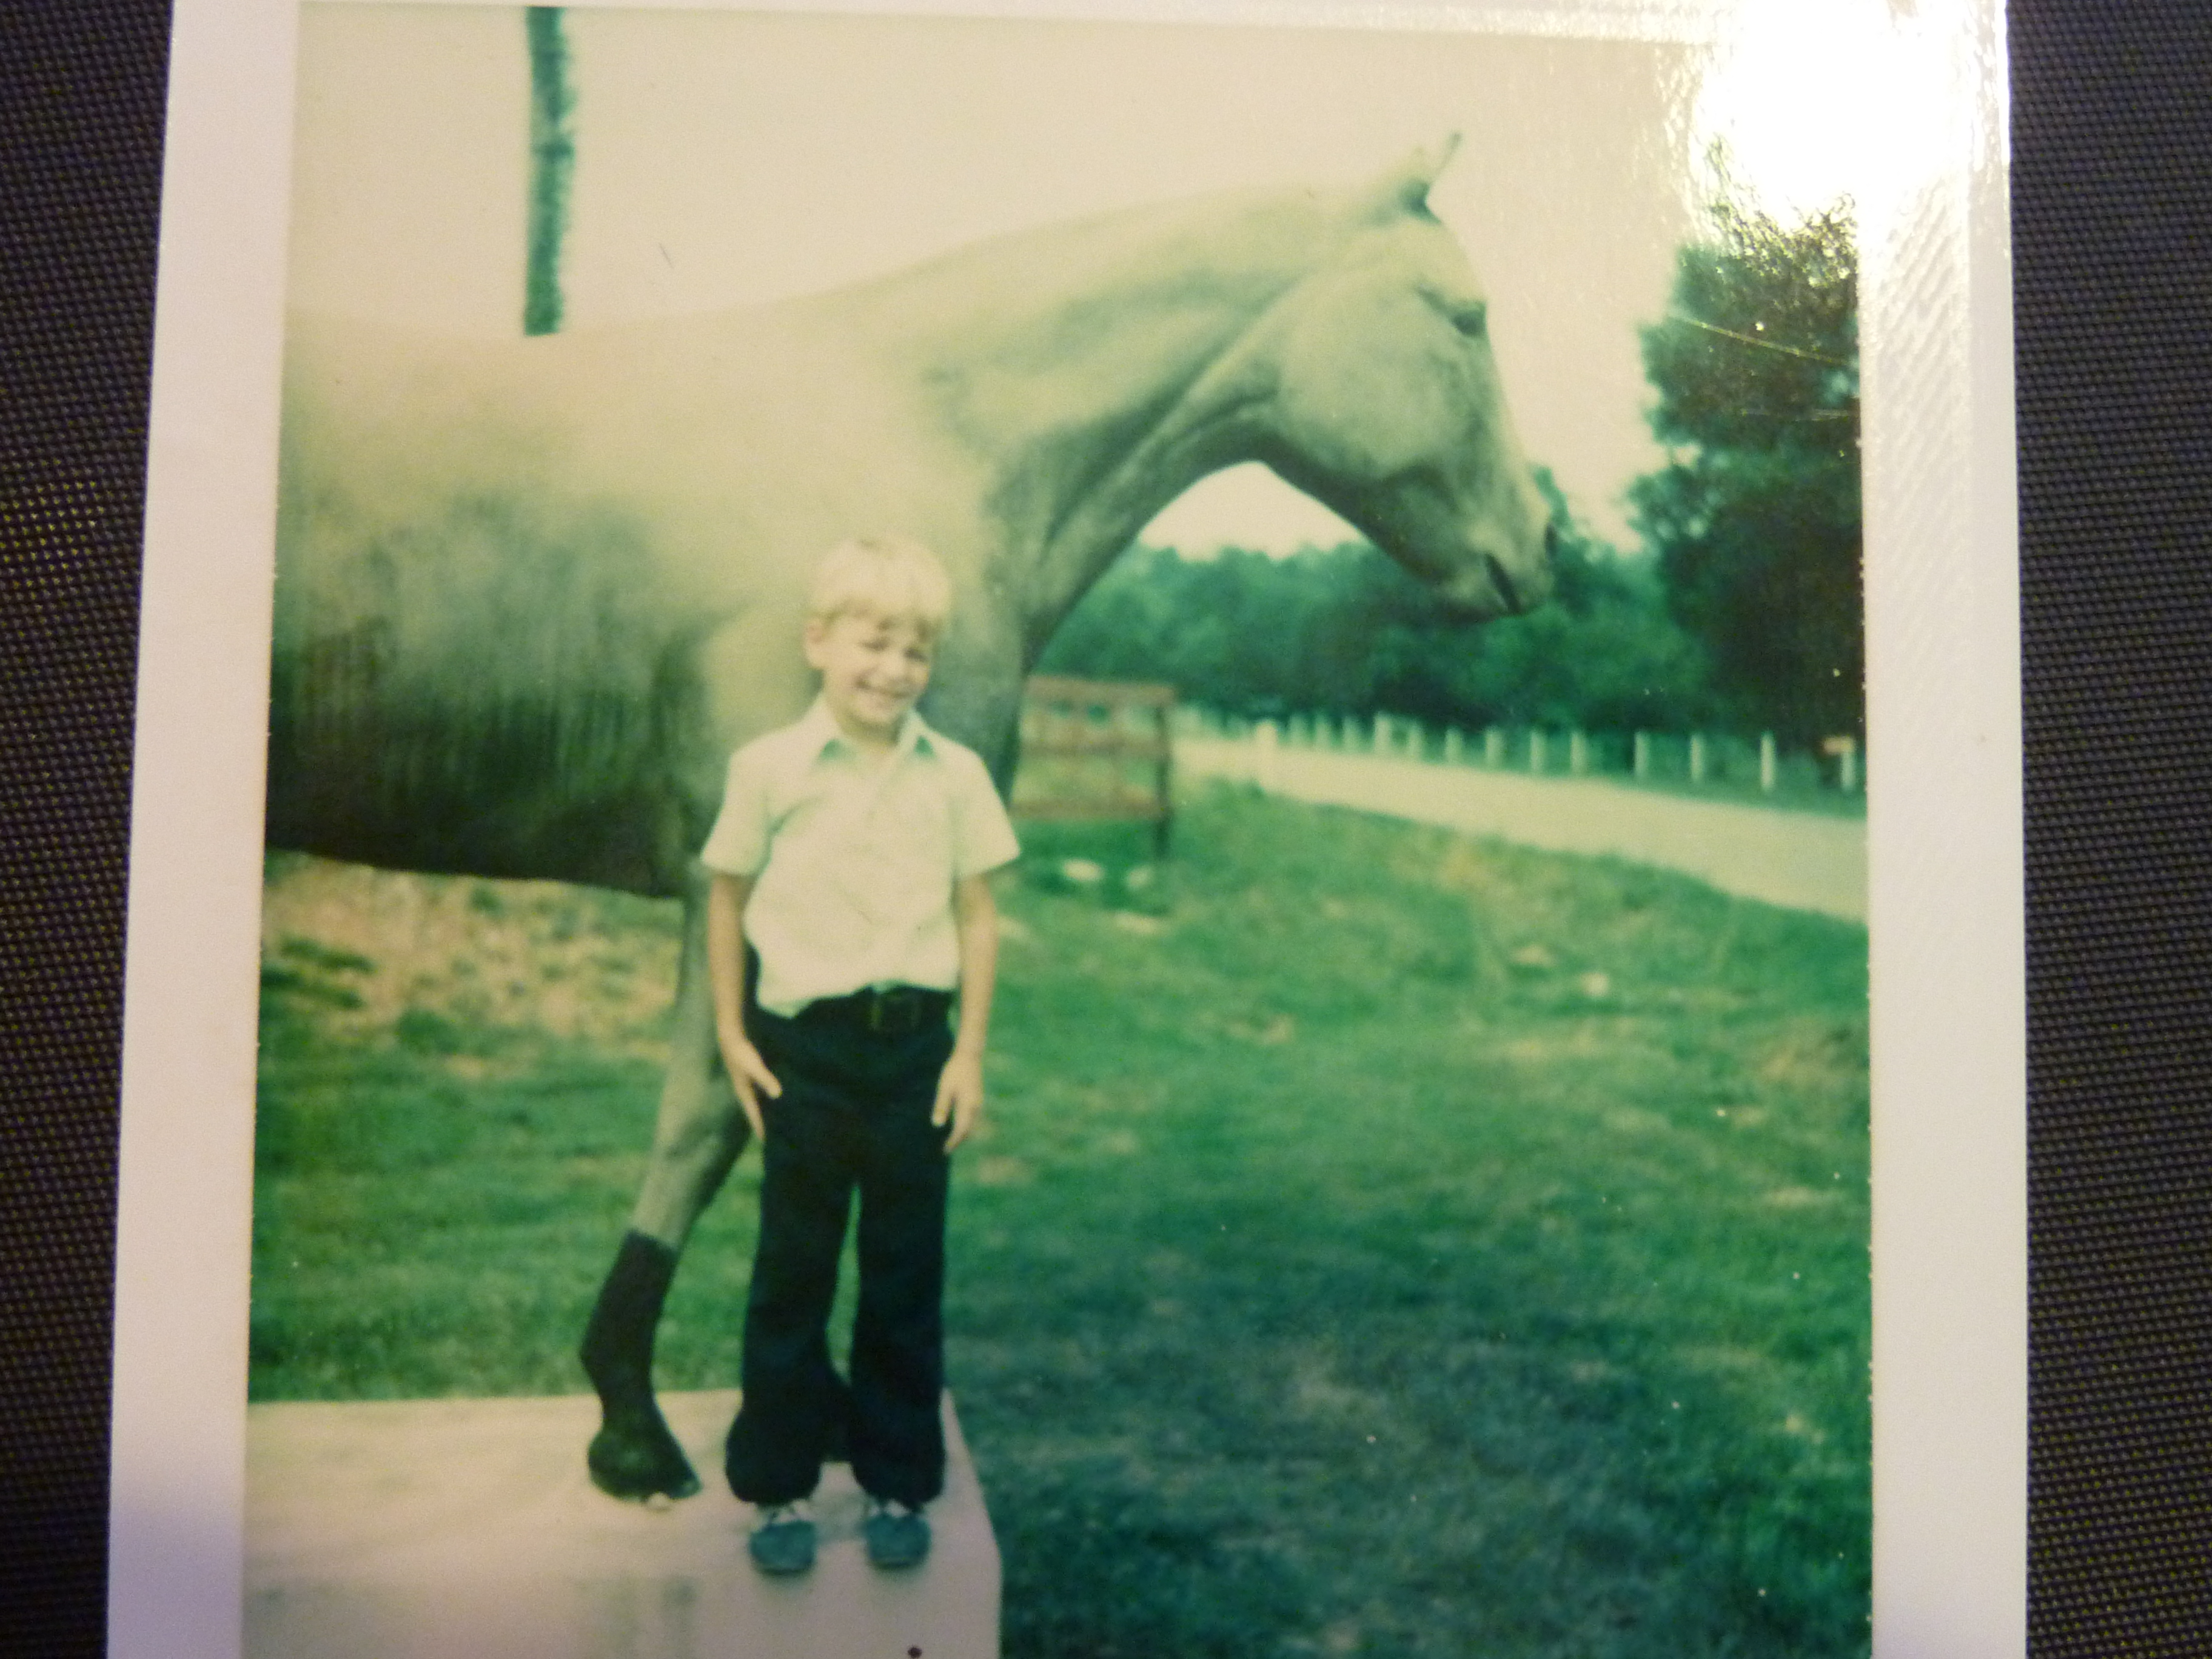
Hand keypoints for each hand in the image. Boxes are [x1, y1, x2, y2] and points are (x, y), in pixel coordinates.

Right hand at [718, 1025, 781, 1140]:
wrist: (730, 1036)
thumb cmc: (742, 1053)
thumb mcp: (755, 1067)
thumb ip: (766, 1080)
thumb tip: (778, 1095)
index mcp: (743, 1092)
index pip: (752, 1113)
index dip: (758, 1126)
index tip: (764, 1140)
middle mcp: (743, 1090)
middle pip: (753, 1109)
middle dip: (761, 1121)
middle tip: (771, 1134)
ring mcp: (745, 1082)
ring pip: (756, 1100)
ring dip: (763, 1109)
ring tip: (773, 1119)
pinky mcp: (748, 1074)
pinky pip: (758, 1090)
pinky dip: (765, 1096)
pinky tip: (773, 1097)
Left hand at [932, 1049, 984, 1149]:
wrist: (969, 1056)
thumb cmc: (954, 1071)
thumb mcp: (945, 1088)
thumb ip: (941, 1106)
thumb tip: (937, 1125)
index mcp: (967, 1106)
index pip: (961, 1130)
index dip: (953, 1142)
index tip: (945, 1151)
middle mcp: (975, 1107)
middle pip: (968, 1130)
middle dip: (958, 1140)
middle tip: (947, 1149)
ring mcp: (978, 1103)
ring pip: (971, 1124)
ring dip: (962, 1134)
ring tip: (952, 1140)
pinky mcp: (977, 1099)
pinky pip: (972, 1118)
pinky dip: (965, 1125)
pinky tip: (957, 1125)